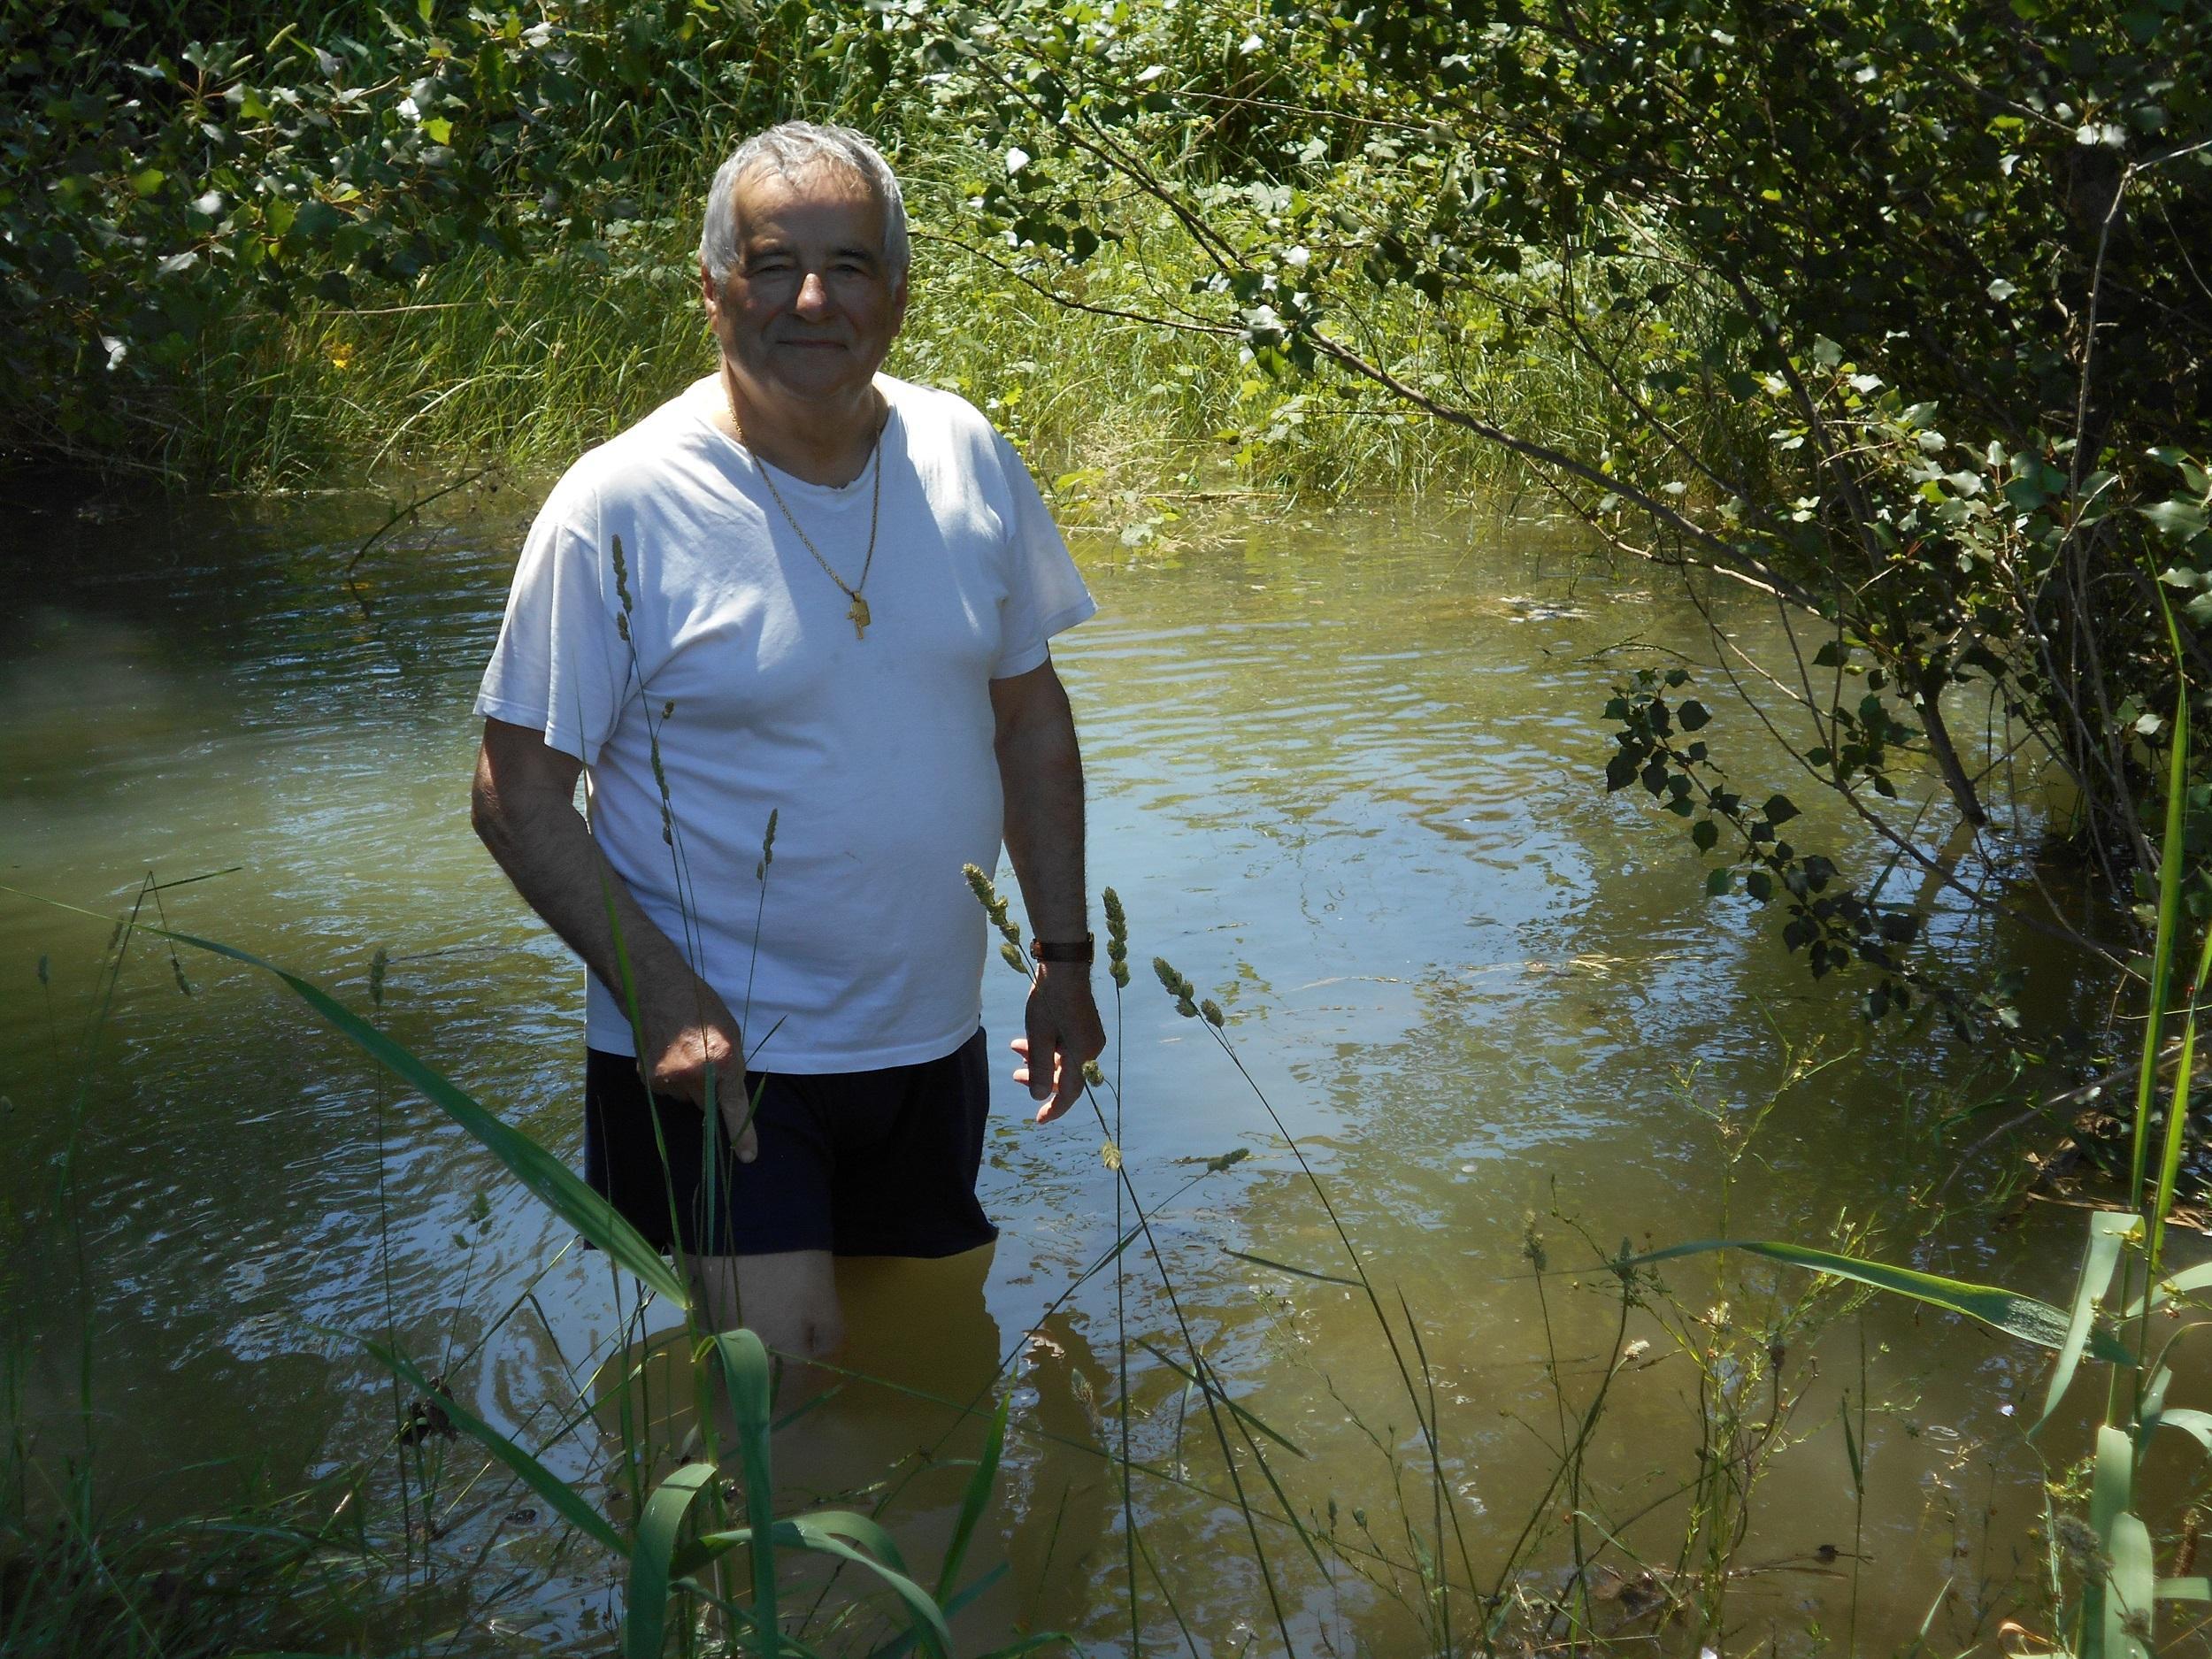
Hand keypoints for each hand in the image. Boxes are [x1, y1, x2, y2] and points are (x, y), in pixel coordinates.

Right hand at [640, 977, 756, 1162]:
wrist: (656, 990)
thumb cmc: (701, 1006)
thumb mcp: (730, 1033)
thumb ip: (731, 1065)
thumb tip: (726, 1092)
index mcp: (722, 1062)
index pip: (733, 1106)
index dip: (742, 1135)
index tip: (747, 1157)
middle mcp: (695, 1076)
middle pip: (706, 1105)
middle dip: (708, 1092)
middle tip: (703, 1062)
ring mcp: (668, 1079)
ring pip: (685, 1098)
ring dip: (687, 1085)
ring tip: (682, 1052)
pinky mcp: (648, 1079)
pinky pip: (666, 1091)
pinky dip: (668, 1079)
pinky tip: (666, 1054)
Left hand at [1009, 964, 1105, 1123]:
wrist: (1064, 968)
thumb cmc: (1049, 1002)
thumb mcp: (1039, 1038)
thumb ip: (1039, 1070)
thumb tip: (1039, 1097)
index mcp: (1082, 1055)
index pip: (1069, 1093)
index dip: (1054, 1108)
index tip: (1039, 1119)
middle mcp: (1091, 1050)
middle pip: (1065, 1075)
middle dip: (1039, 1077)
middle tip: (1015, 1077)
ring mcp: (1089, 1037)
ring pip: (1062, 1059)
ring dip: (1039, 1058)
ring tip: (1015, 1051)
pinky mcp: (1084, 1027)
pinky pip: (1065, 1047)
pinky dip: (1047, 1047)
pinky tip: (1027, 1040)